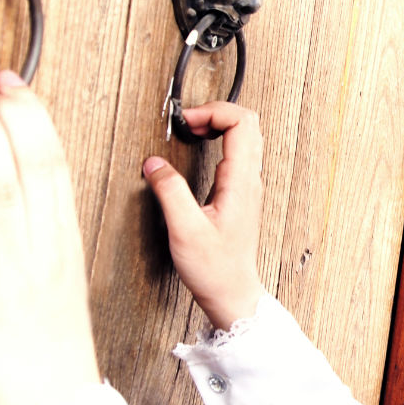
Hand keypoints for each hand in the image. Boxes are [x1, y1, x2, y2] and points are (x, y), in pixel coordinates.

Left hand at [0, 72, 99, 404]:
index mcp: (65, 248)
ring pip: (3, 197)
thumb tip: (27, 204)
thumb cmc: (57, 355)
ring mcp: (9, 278)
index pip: (57, 169)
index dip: (37, 123)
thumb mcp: (64, 288)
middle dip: (14, 119)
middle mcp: (42, 255)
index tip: (19, 91)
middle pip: (35, 170)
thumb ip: (47, 243)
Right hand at [142, 103, 263, 330]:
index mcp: (241, 183)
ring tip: (192, 130)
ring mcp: (248, 186)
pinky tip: (199, 150)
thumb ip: (170, 192)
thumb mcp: (185, 231)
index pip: (242, 123)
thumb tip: (154, 163)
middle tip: (189, 122)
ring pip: (246, 137)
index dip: (214, 111)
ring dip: (220, 125)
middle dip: (217, 112)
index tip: (187, 121)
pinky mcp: (241, 194)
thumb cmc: (214, 269)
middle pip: (248, 124)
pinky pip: (239, 153)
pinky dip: (220, 141)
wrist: (233, 293)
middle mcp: (250, 180)